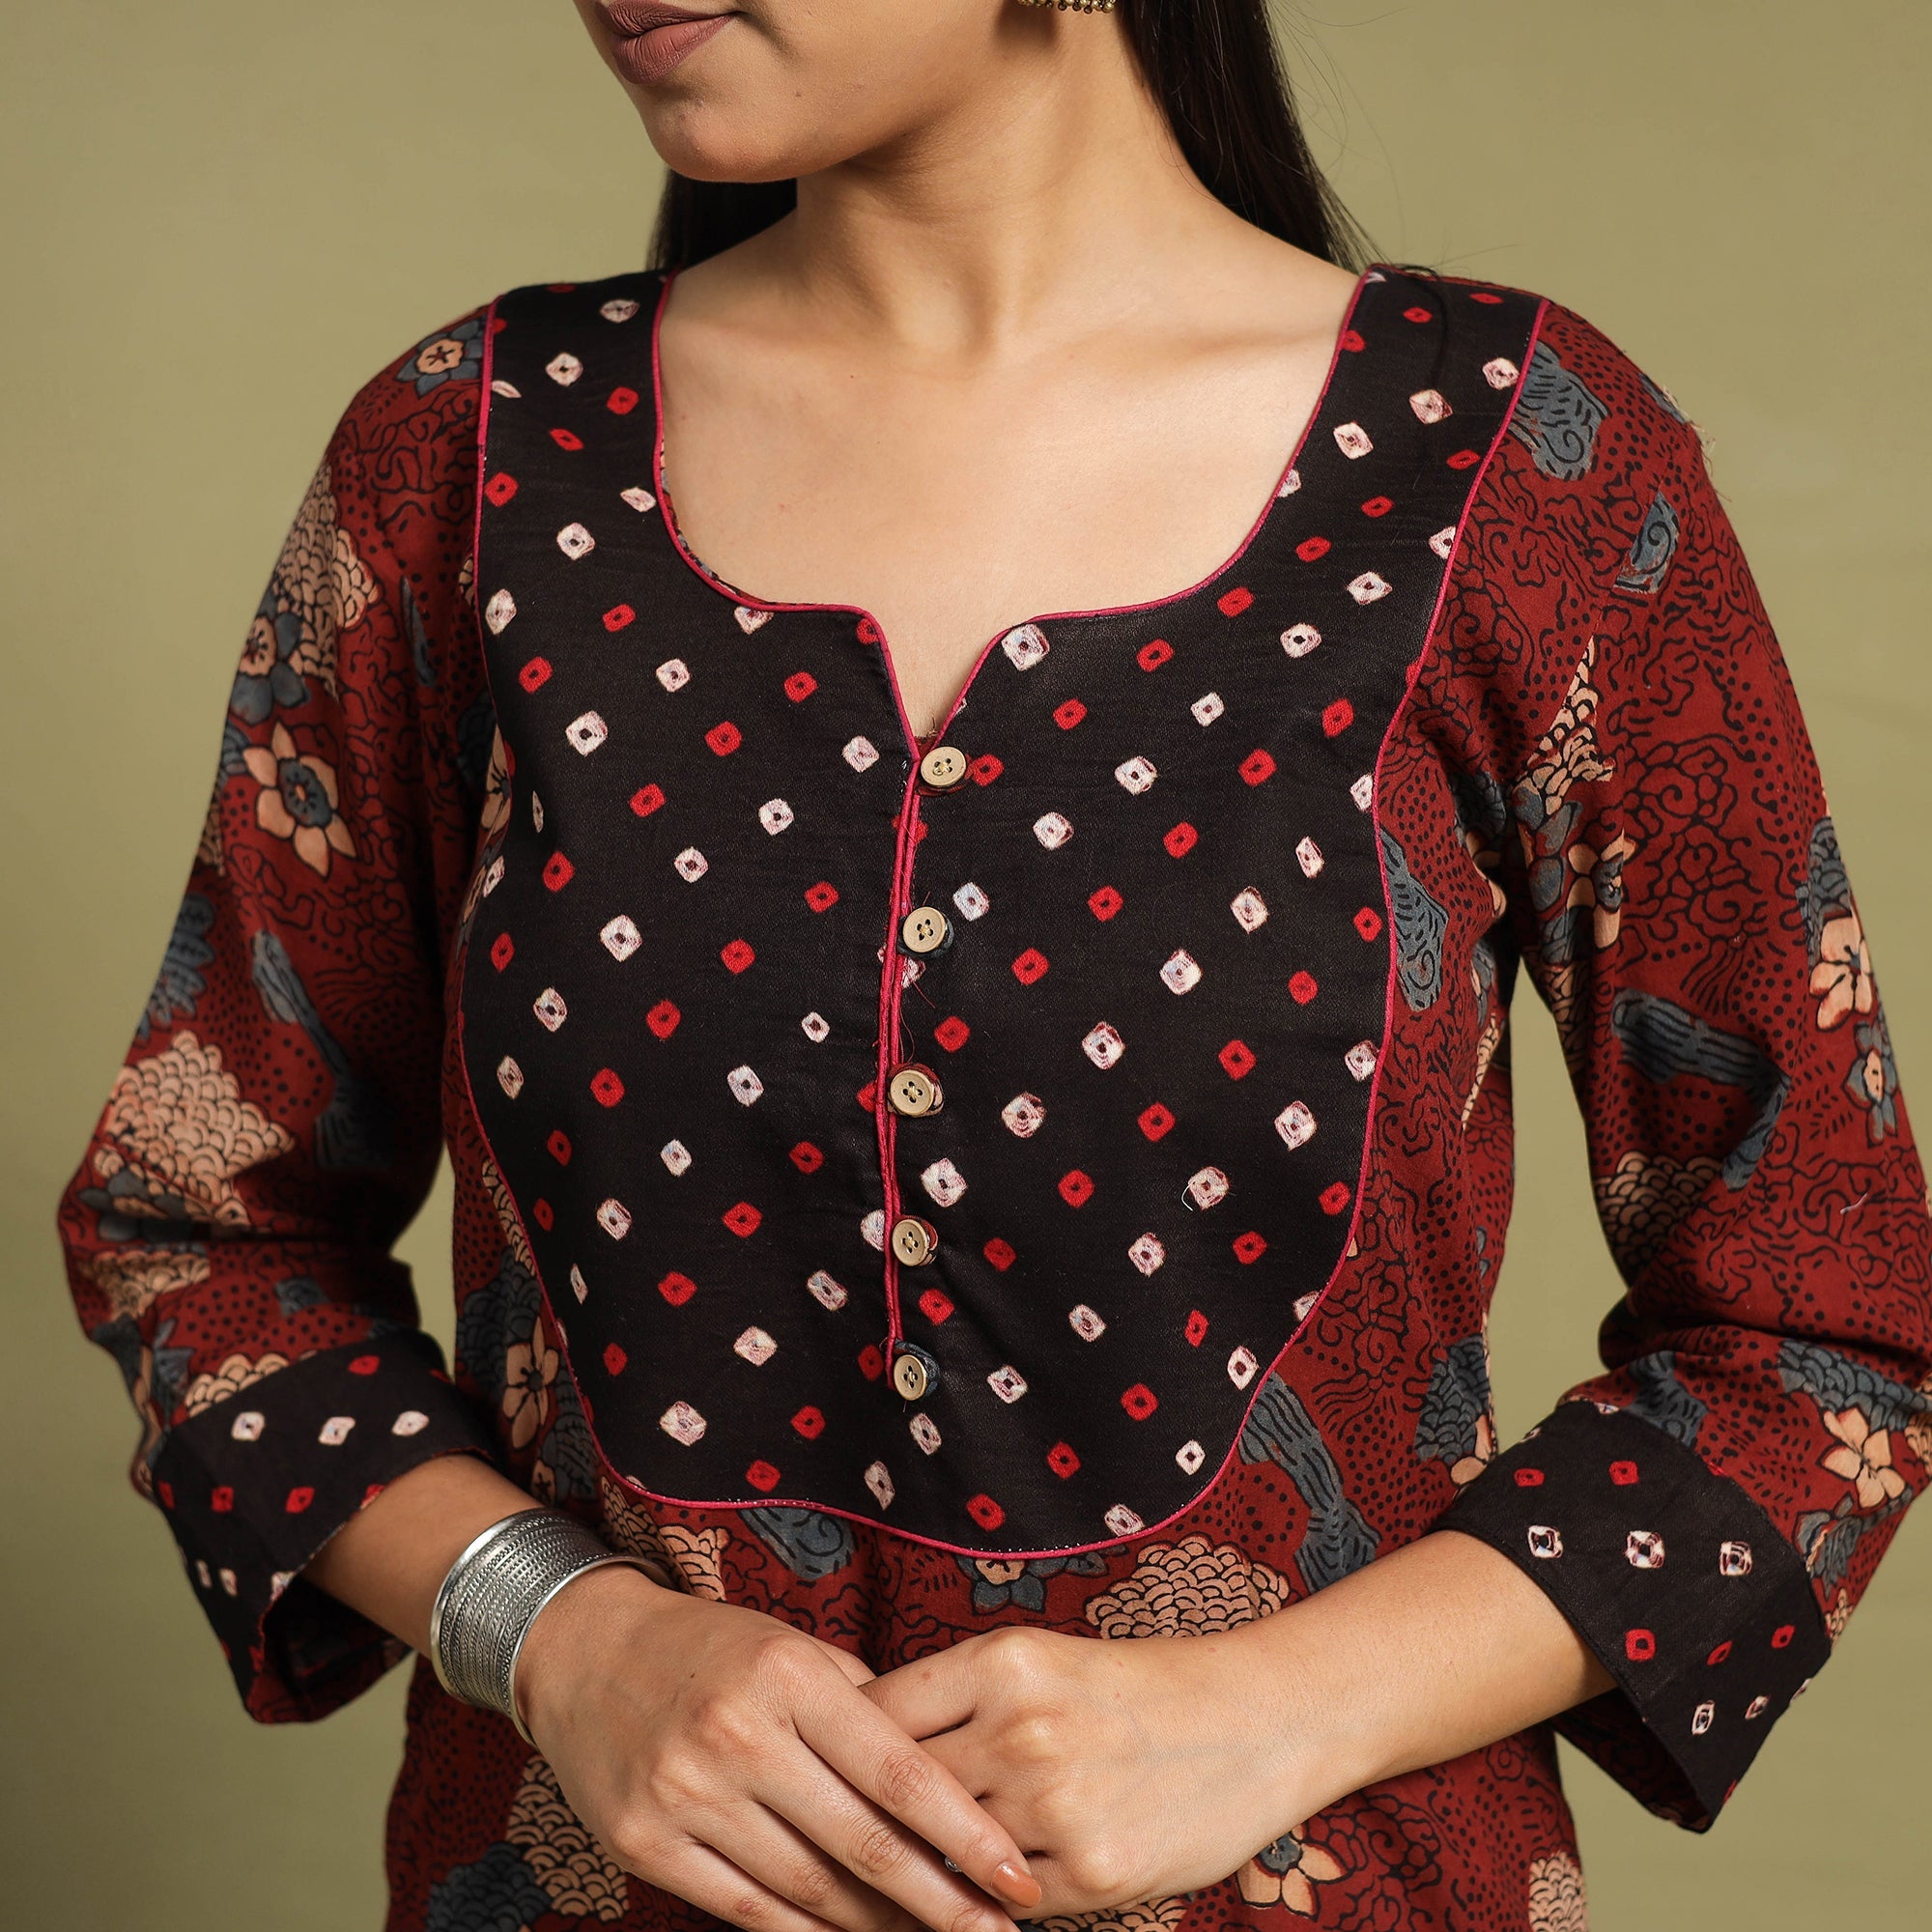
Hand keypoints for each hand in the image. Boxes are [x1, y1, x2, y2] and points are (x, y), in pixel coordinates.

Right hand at [515, 1564, 1043, 1931]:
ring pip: (808, 1890)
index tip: (1016, 1876)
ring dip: (879, 1927)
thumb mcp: (793, 1648)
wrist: (584, 1652)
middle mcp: (738, 1735)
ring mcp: (685, 1794)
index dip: (966, 1833)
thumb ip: (865, 1707)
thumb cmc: (711, 1649)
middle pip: (862, 1845)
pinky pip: (746, 1910)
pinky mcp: (644, 1843)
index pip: (898, 1769)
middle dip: (941, 1903)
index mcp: (788, 1675)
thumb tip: (946, 1784)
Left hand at [860, 1531, 1614, 1916]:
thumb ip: (957, 1699)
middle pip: (898, 1791)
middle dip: (862, 1822)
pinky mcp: (1091, 1872)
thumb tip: (859, 1742)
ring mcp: (1055, 1803)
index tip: (809, 1774)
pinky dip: (978, 1908)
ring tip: (870, 1890)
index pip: (876, 1713)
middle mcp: (1020, 1727)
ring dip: (912, 1876)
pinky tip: (966, 1904)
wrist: (1255, 1720)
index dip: (838, 1751)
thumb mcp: (1041, 1662)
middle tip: (816, 1843)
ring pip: (943, 1856)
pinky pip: (1001, 1904)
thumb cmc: (1135, 1689)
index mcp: (1002, 1660)